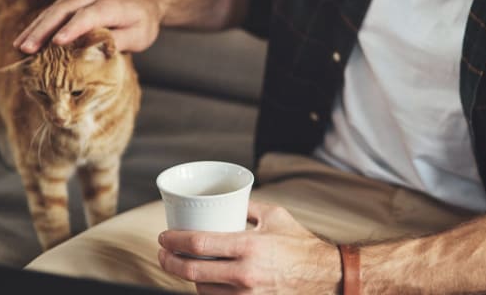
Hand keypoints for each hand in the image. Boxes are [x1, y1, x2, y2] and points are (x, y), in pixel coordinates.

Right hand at [13, 0, 162, 53]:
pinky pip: (51, 11)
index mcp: (112, 5)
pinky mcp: (70, 0)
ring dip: (35, 27)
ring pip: (53, 9)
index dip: (73, 28)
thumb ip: (117, 41)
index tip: (57, 42)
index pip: (90, 15)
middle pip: (65, 10)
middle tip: (27, 49)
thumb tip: (96, 54)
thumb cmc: (141, 20)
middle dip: (44, 29)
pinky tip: (24, 40)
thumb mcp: (139, 35)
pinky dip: (37, 25)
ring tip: (19, 47)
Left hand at [158, 201, 341, 293]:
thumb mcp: (275, 216)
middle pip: (192, 271)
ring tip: (181, 264)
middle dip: (169, 261)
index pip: (199, 244)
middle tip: (162, 252)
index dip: (174, 241)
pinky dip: (205, 289)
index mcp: (248, 246)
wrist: (323, 276)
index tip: (164, 237)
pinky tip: (202, 279)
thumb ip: (247, 207)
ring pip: (201, 288)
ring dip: (186, 277)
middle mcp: (244, 274)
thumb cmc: (300, 243)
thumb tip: (225, 200)